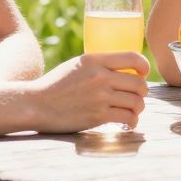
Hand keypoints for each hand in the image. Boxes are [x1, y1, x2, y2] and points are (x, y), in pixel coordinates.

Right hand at [27, 53, 149, 131]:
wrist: (35, 104)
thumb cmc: (56, 85)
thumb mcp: (77, 65)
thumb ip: (99, 65)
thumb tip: (123, 70)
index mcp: (95, 60)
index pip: (133, 58)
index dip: (144, 66)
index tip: (143, 74)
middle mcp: (100, 76)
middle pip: (139, 84)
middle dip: (142, 92)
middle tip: (136, 97)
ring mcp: (100, 97)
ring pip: (136, 102)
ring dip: (138, 108)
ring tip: (132, 111)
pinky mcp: (98, 116)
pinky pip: (127, 117)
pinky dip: (132, 121)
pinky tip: (128, 122)